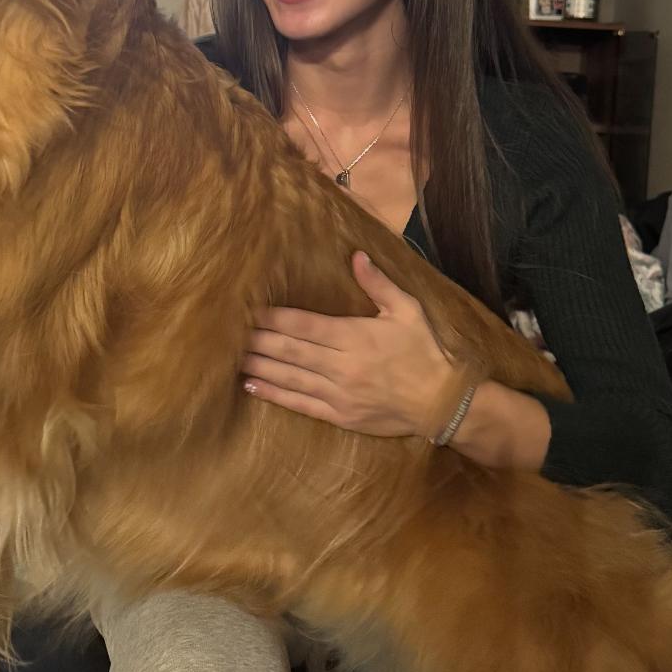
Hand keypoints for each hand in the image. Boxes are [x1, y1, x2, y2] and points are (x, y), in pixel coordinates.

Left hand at [241, 251, 460, 437]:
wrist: (442, 403)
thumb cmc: (425, 352)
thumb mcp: (407, 310)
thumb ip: (379, 284)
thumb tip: (356, 256)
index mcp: (354, 336)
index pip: (303, 324)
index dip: (273, 318)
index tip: (250, 310)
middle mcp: (341, 365)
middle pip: (290, 350)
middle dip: (258, 341)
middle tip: (230, 333)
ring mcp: (338, 393)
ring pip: (290, 376)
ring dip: (259, 366)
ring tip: (232, 357)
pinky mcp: (340, 415)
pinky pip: (301, 404)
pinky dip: (274, 394)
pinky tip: (252, 386)